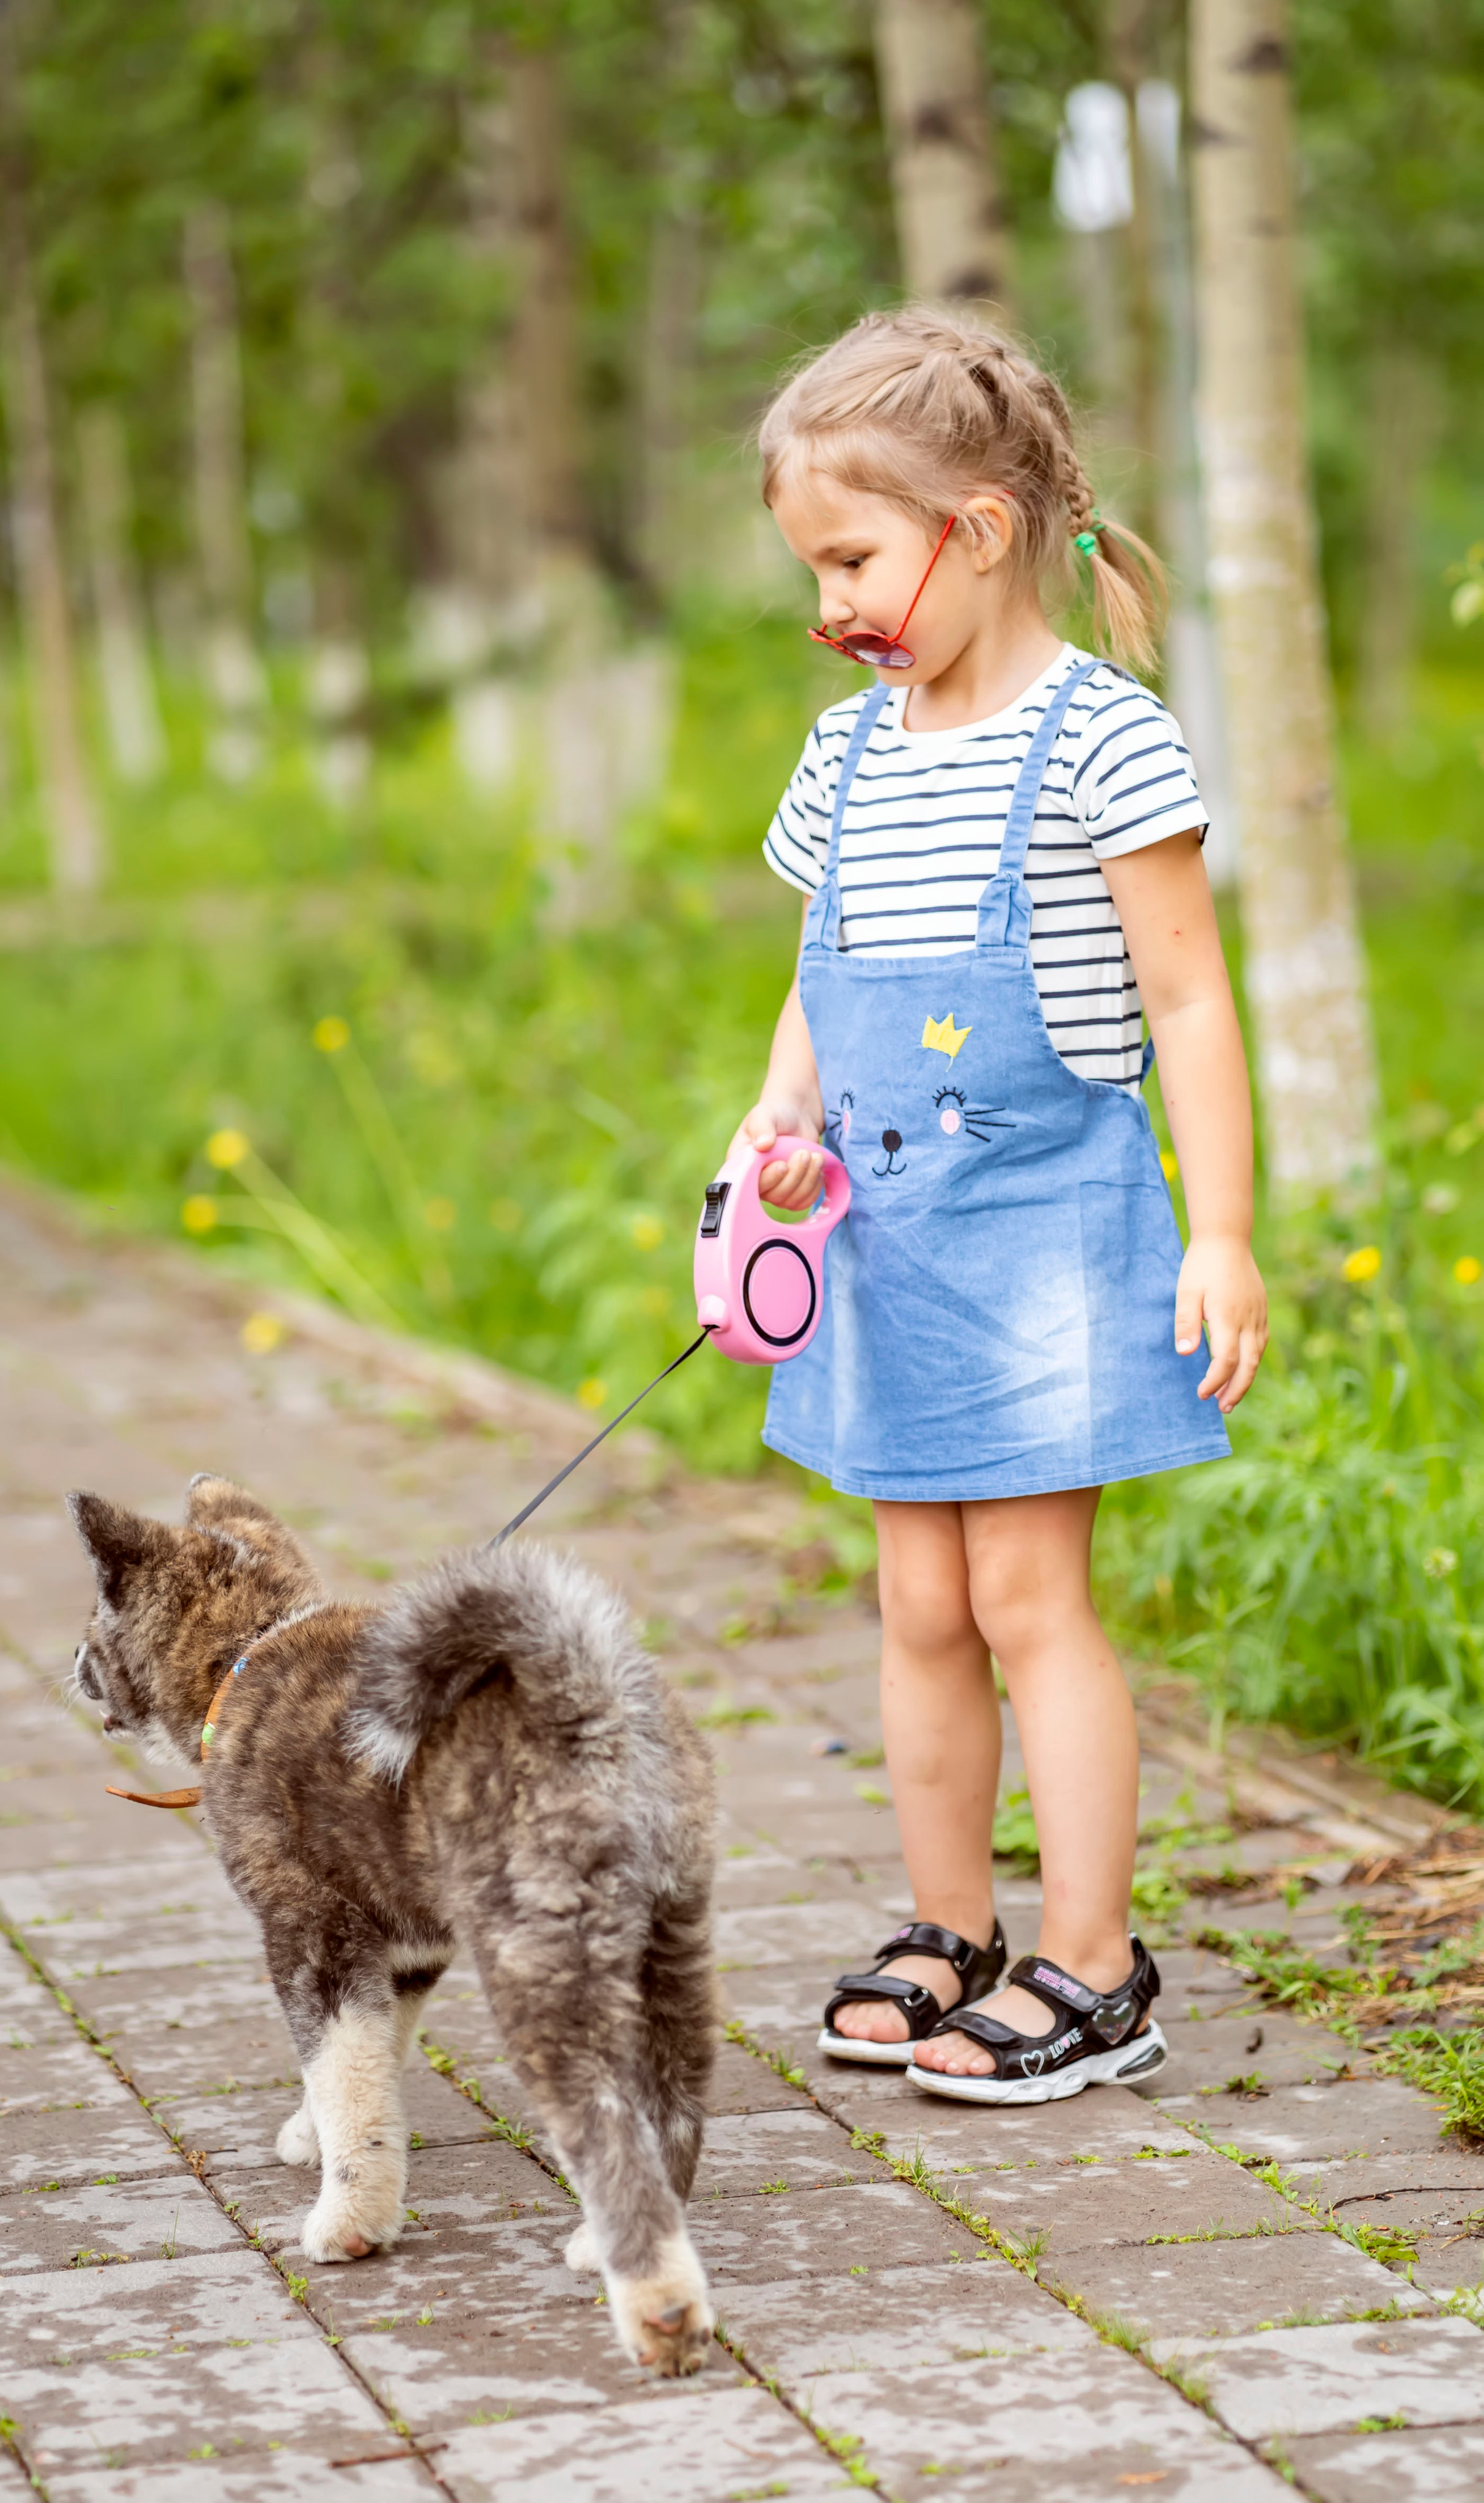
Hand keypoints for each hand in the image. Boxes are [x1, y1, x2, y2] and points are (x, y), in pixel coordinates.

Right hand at [731, 1100, 823, 1210]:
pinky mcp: (792, 1192)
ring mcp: (775, 1189)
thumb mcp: (764, 1115)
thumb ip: (761, 1128)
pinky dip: (815, 1187)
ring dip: (808, 1180)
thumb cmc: (774, 1114)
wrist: (795, 1117)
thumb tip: (763, 1145)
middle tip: (805, 1153)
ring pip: (791, 1200)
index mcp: (741, 1165)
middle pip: (775, 1196)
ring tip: (816, 1156)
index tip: (783, 1164)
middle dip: (794, 1176)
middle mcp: (755, 1182)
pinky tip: (818, 1168)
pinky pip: (803, 1202)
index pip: (750, 1184)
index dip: (769, 1179)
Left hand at [1175, 1235, 1267, 1411]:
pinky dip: (1251, 1361)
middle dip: (1236, 1390)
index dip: (1215, 1381)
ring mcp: (1258, 1316)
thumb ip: (1186, 1322)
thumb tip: (1185, 1353)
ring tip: (1230, 1396)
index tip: (1201, 1394)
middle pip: (1248, 1366)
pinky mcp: (1261, 1311)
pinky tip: (1241, 1368)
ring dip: (1244, 1378)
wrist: (1226, 1239)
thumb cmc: (1201, 1265)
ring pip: (1257, 1356)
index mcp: (1228, 1317)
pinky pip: (1260, 1343)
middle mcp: (1248, 1320)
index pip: (1225, 1361)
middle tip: (1222, 1408)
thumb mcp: (1186, 1291)